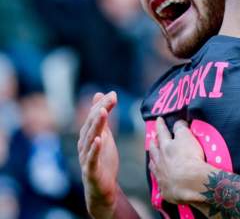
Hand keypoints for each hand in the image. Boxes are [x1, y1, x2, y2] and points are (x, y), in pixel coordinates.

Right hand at [77, 91, 119, 218]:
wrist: (102, 186)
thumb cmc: (103, 159)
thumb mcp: (105, 134)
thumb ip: (102, 117)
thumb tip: (100, 94)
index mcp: (89, 135)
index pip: (94, 116)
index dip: (102, 104)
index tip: (113, 94)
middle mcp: (85, 143)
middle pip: (92, 124)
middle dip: (100, 110)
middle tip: (110, 98)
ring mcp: (87, 156)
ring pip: (91, 138)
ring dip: (97, 125)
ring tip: (103, 112)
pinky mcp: (90, 169)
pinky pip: (92, 158)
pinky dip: (95, 149)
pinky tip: (99, 140)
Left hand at [149, 118, 208, 203]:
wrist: (191, 183)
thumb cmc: (189, 158)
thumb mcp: (187, 137)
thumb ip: (181, 128)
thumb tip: (178, 123)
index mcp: (166, 146)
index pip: (162, 132)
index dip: (161, 124)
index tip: (158, 119)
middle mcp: (160, 160)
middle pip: (154, 150)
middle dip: (153, 143)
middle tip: (152, 139)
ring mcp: (161, 175)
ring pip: (153, 166)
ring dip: (153, 160)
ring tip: (152, 158)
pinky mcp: (165, 189)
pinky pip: (159, 182)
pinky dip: (159, 178)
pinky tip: (159, 179)